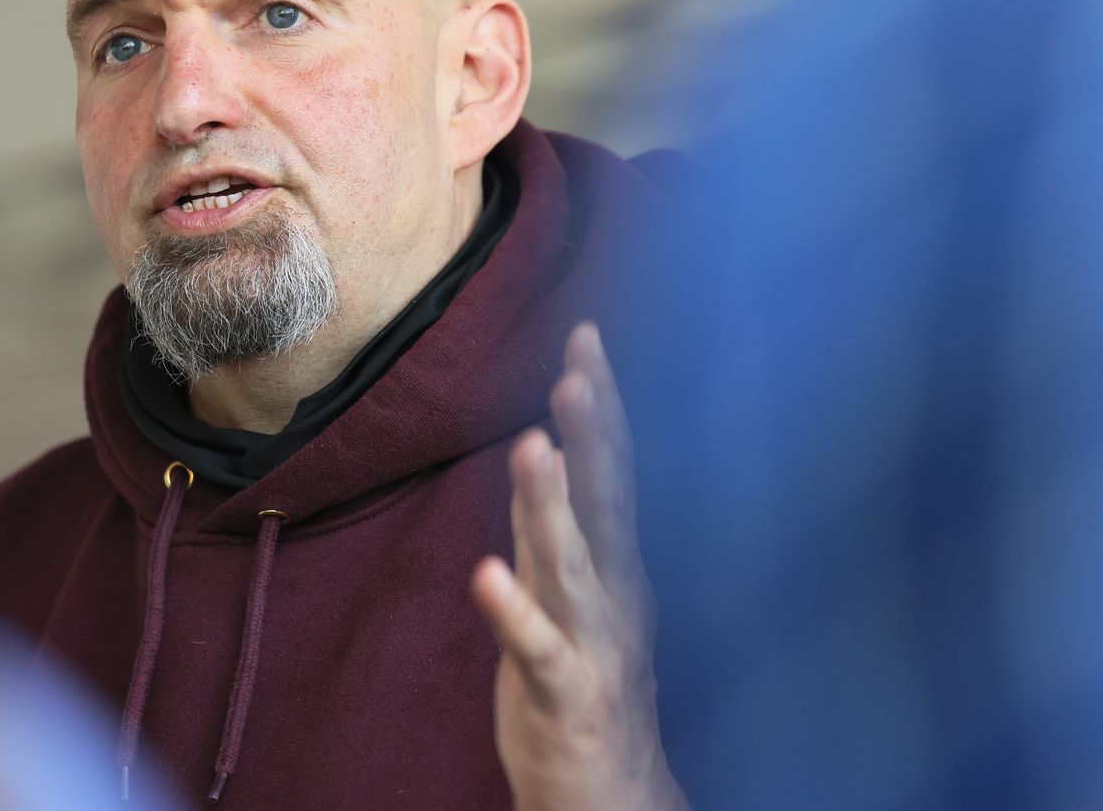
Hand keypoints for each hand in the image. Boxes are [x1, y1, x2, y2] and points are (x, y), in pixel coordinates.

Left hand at [471, 323, 686, 810]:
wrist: (611, 794)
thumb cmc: (587, 684)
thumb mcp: (574, 592)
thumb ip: (559, 524)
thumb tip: (551, 447)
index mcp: (619, 567)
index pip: (612, 473)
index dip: (601, 408)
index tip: (585, 338)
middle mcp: (615, 595)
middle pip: (607, 504)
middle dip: (594, 434)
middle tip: (578, 368)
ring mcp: (593, 644)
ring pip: (572, 564)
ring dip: (554, 504)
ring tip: (537, 445)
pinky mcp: (563, 693)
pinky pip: (535, 648)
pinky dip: (512, 610)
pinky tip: (484, 574)